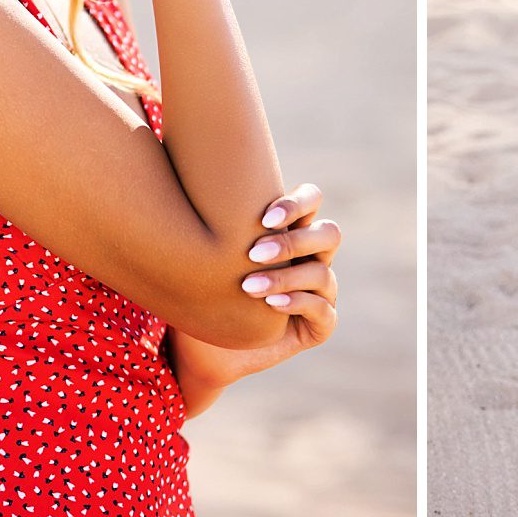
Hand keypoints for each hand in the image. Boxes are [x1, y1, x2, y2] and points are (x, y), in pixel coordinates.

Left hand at [165, 183, 340, 405]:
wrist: (199, 349)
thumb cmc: (199, 291)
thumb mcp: (201, 252)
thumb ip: (208, 217)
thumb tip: (188, 167)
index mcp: (290, 230)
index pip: (312, 200)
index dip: (298, 203)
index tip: (263, 218)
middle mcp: (311, 258)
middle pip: (329, 234)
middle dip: (293, 242)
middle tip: (253, 253)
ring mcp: (319, 291)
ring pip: (322, 273)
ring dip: (285, 277)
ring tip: (248, 286)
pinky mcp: (319, 325)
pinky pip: (323, 310)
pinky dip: (298, 303)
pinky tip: (271, 305)